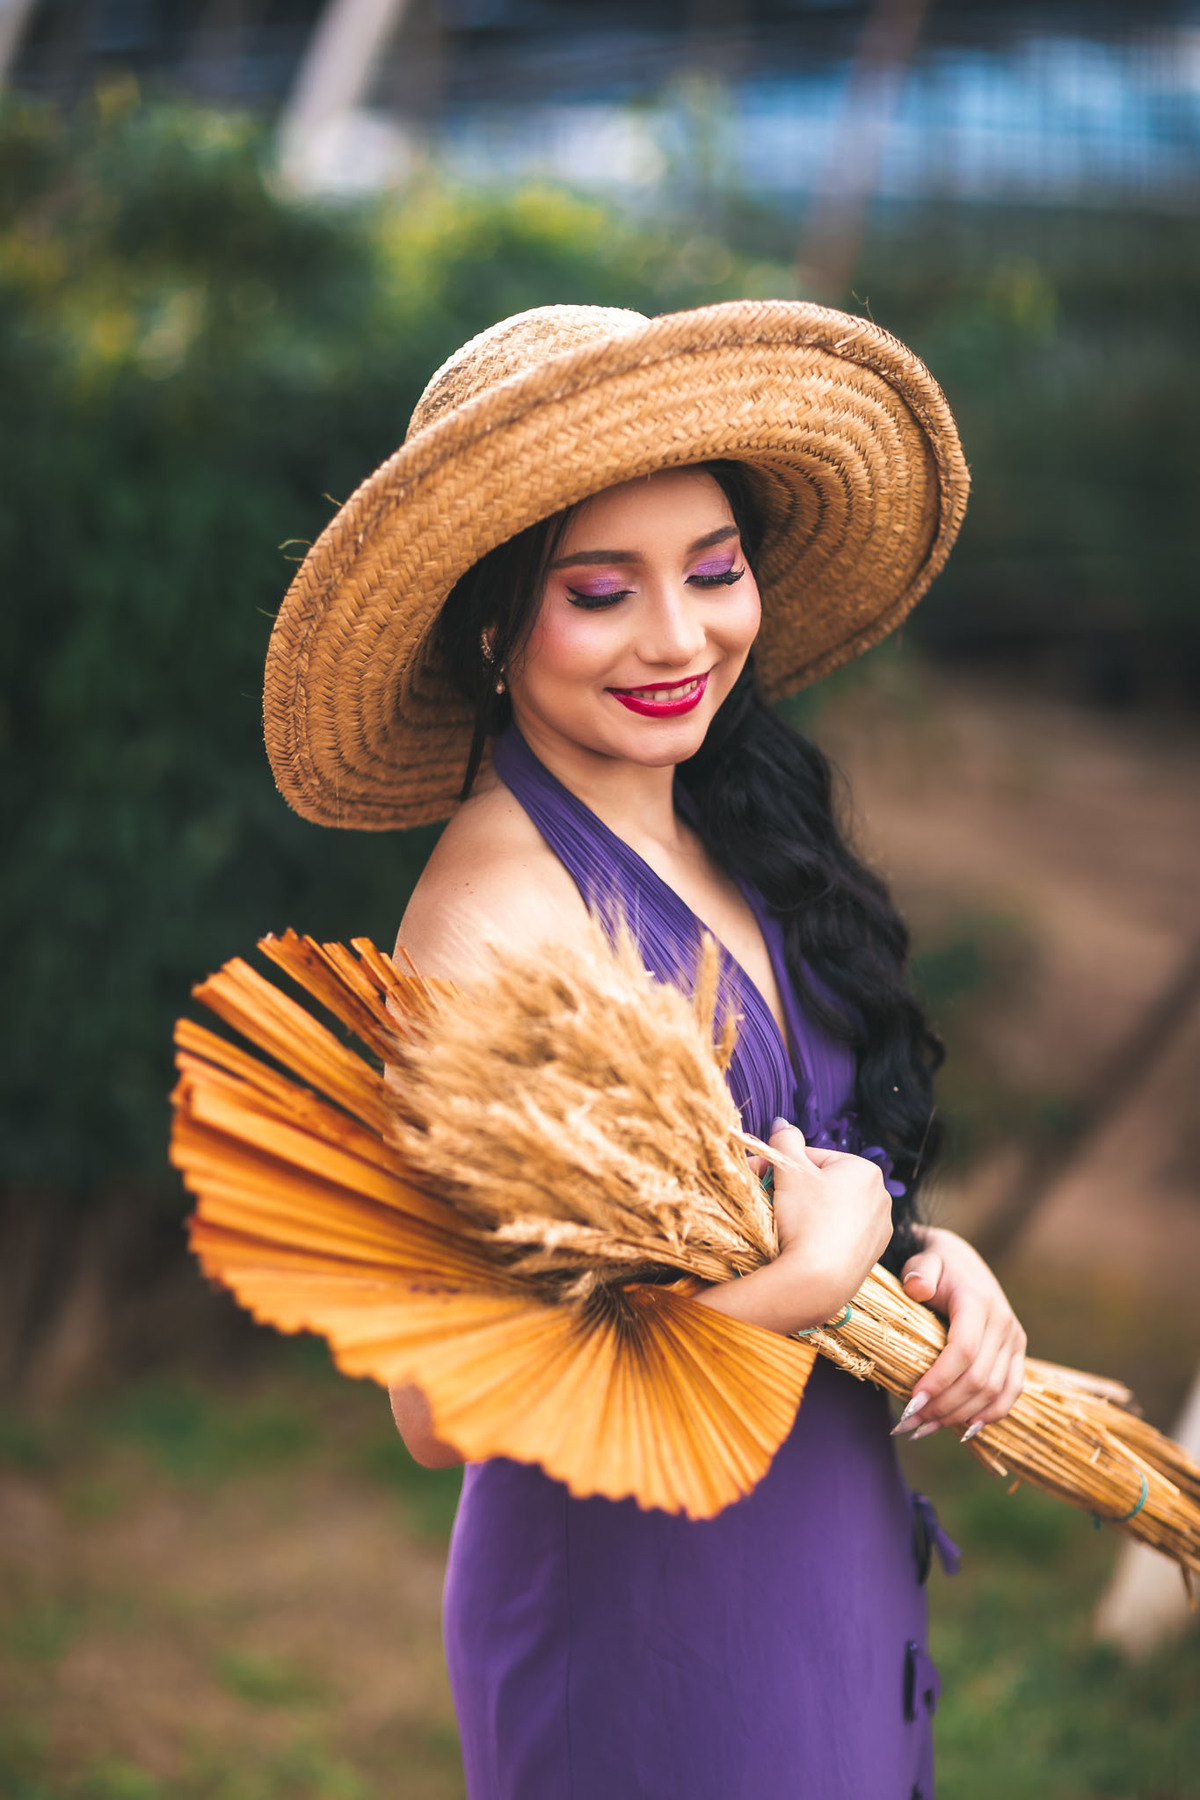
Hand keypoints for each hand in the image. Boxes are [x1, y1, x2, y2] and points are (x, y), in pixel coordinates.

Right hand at [698, 1121, 892, 1337]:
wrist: (818, 1280)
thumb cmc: (806, 1217)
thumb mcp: (790, 1170)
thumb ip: (785, 1140)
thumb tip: (782, 1123)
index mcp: (865, 1169)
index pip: (815, 1158)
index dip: (784, 1167)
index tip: (760, 1176)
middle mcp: (881, 1197)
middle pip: (825, 1185)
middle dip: (796, 1189)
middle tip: (769, 1199)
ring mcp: (878, 1230)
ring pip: (832, 1211)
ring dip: (808, 1212)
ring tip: (786, 1225)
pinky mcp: (870, 1257)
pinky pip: (839, 1237)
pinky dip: (821, 1236)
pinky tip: (804, 1245)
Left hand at [894, 1226, 1025, 1441]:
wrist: (961, 1260)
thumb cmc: (934, 1263)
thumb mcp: (923, 1259)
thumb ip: (919, 1271)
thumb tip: (918, 1288)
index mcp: (978, 1301)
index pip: (963, 1350)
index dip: (939, 1380)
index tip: (911, 1401)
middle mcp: (1003, 1323)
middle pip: (978, 1378)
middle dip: (944, 1406)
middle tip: (909, 1422)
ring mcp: (1014, 1340)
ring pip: (994, 1391)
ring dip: (960, 1415)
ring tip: (925, 1427)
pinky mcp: (1017, 1354)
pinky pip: (1011, 1392)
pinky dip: (991, 1415)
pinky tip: (964, 1429)